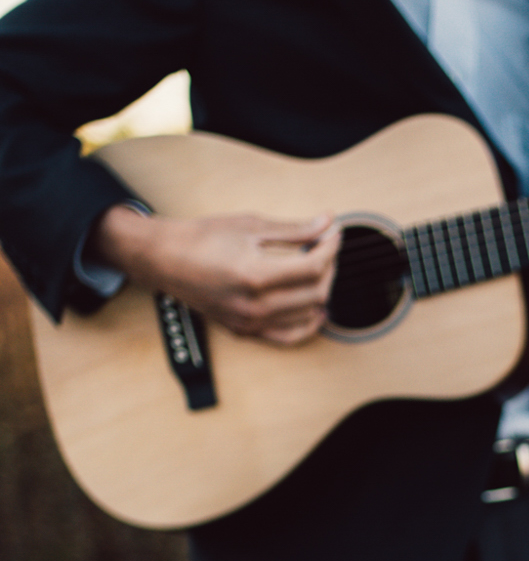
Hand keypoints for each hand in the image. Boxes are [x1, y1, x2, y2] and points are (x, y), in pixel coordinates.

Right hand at [89, 205, 341, 346]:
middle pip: (316, 292)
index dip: (330, 248)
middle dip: (329, 267)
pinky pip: (287, 336)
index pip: (313, 267)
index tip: (333, 233)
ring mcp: (250, 321)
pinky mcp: (245, 330)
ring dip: (321, 291)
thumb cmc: (200, 238)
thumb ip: (293, 230)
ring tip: (318, 269)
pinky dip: (307, 324)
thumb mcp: (250, 226)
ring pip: (307, 315)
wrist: (164, 258)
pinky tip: (314, 309)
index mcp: (255, 275)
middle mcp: (254, 305)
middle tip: (326, 247)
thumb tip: (326, 224)